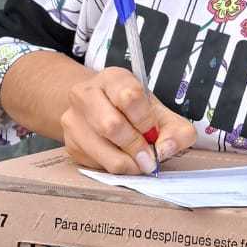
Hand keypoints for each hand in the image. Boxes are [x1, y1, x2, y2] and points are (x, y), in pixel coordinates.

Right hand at [61, 67, 195, 174]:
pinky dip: (113, 168)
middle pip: (111, 125)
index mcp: (113, 78)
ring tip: (138, 162)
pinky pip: (94, 163)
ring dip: (126, 162)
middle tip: (148, 158)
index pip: (129, 96)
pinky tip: (121, 159)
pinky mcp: (69, 143)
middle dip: (136, 146)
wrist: (104, 111)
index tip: (154, 133)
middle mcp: (86, 93)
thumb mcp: (162, 114)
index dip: (145, 121)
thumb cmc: (136, 112)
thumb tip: (165, 149)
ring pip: (101, 149)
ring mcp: (73, 119)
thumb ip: (177, 131)